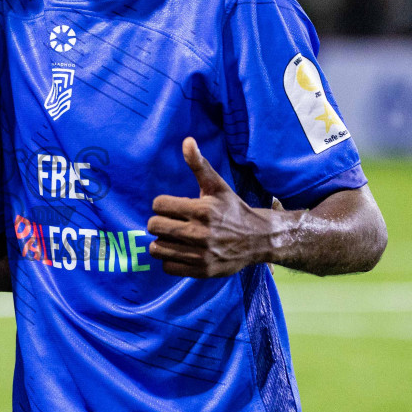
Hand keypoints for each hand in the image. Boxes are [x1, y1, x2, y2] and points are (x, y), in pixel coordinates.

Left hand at [146, 138, 277, 277]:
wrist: (258, 239)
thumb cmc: (233, 209)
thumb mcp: (217, 186)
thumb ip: (199, 165)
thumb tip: (187, 141)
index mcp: (202, 210)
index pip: (158, 205)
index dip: (162, 204)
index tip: (172, 207)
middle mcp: (200, 233)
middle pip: (154, 226)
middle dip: (159, 222)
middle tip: (170, 222)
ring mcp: (200, 254)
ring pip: (157, 248)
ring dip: (162, 241)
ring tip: (173, 237)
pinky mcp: (202, 271)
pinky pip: (168, 267)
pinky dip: (170, 260)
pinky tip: (180, 251)